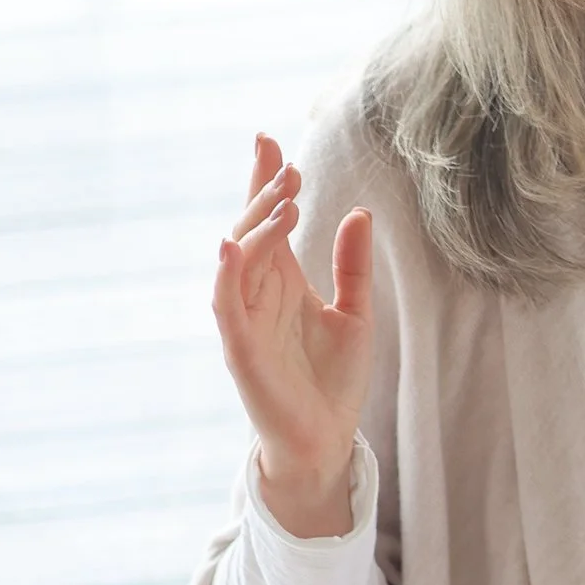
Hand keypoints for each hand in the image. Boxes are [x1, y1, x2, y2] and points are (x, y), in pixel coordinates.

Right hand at [213, 136, 373, 537]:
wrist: (324, 442)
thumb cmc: (332, 382)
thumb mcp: (355, 314)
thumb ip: (353, 266)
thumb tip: (359, 213)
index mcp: (281, 283)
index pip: (268, 221)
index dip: (265, 182)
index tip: (270, 141)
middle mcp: (256, 295)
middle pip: (251, 231)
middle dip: (265, 195)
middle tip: (287, 166)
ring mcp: (244, 321)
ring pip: (239, 260)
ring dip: (256, 226)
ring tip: (284, 197)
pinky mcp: (240, 350)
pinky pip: (226, 304)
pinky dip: (226, 273)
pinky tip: (231, 242)